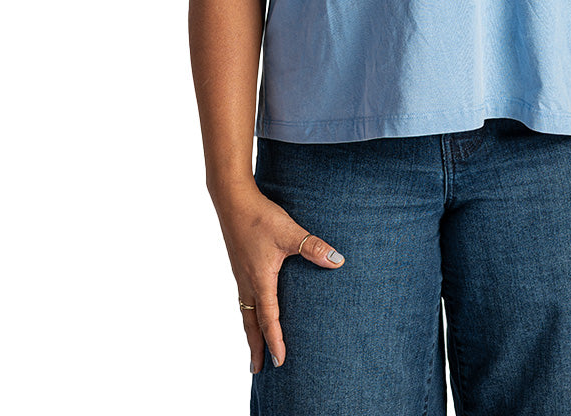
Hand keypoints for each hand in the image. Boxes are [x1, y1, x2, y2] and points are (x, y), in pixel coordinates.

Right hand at [213, 181, 345, 372]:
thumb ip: (313, 247)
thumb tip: (337, 261)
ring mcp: (241, 274)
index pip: (269, 319)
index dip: (275, 341)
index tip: (280, 361)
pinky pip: (242, 298)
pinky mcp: (239, 265)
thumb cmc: (260, 217)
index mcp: (260, 280)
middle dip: (255, 347)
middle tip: (257, 370)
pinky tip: (252, 309)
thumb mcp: (289, 232)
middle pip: (251, 324)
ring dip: (250, 332)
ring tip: (253, 347)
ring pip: (244, 312)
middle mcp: (248, 282)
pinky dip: (247, 313)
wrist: (232, 200)